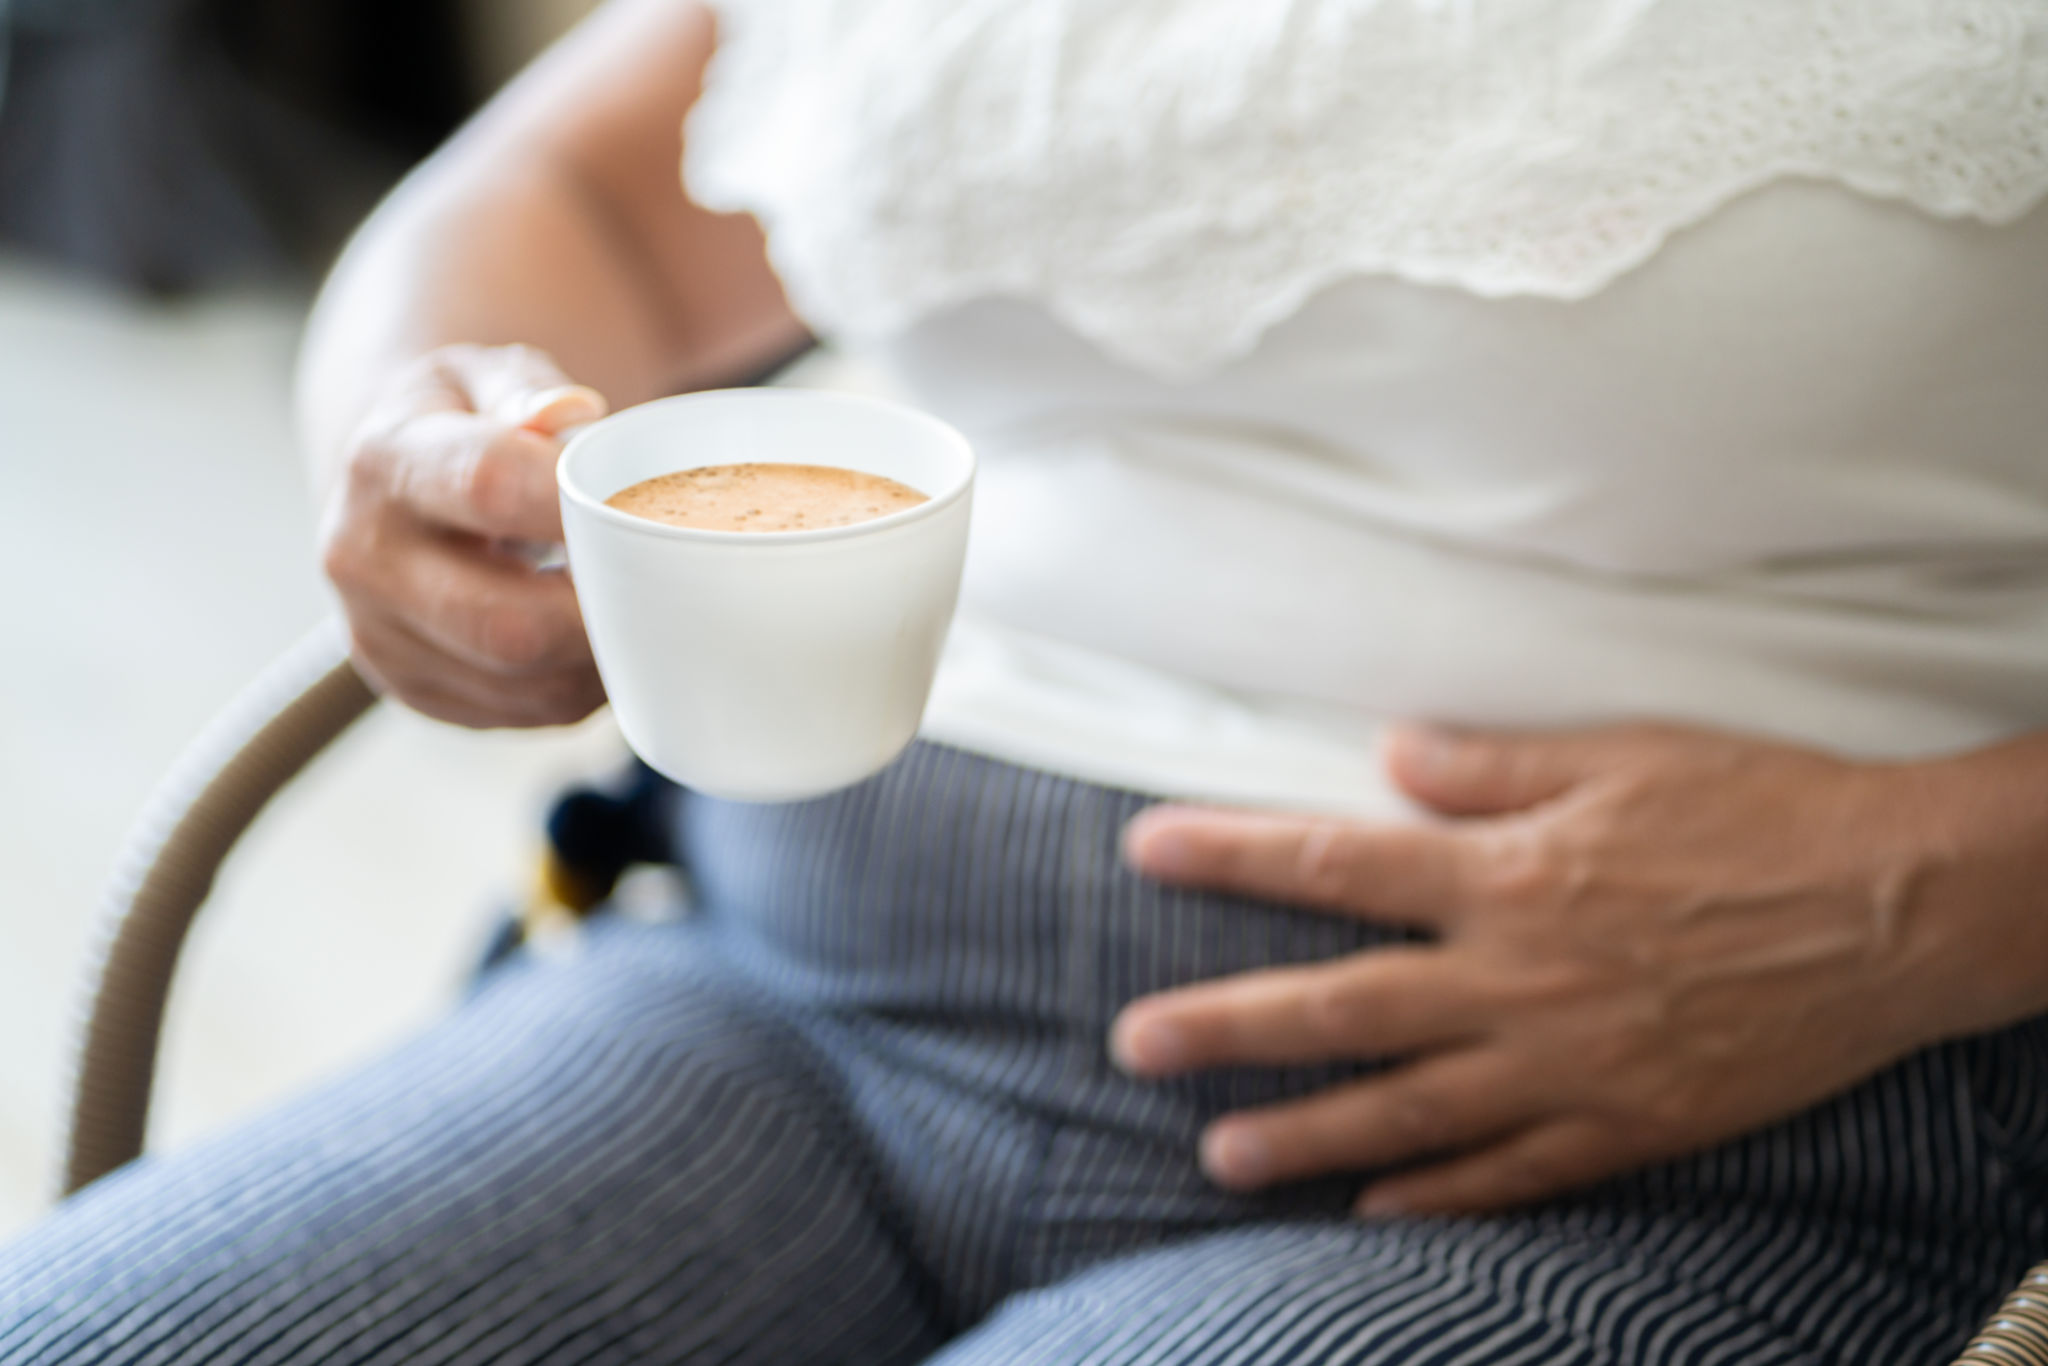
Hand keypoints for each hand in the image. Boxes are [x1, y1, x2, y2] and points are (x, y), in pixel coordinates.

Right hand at [321, 344, 609, 727]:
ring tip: (643, 610)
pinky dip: (585, 684)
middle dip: (603, 611)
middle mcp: (364, 557)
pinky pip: (527, 711)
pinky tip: (604, 641)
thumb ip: (529, 390)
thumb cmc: (461, 422)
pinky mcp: (413, 690)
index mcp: (384, 461)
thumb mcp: (484, 377)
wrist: (388, 485)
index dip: (579, 508)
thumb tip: (574, 414)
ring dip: (603, 656)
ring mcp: (380, 637)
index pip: (490, 487)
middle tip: (671, 587)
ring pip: (525, 680)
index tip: (647, 513)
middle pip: (506, 620)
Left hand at [1110, 723, 2000, 1214]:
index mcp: (1506, 875)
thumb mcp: (1625, 755)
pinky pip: (1513, 1175)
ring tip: (1221, 1156)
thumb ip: (1494, 764)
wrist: (1898, 911)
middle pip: (1339, 1007)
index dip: (1229, 855)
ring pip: (1406, 1113)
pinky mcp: (1627, 1125)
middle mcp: (1516, 979)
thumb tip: (1390, 752)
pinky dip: (1439, 1197)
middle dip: (1225, 1027)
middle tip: (1134, 1046)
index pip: (1333, 864)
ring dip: (1305, 1137)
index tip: (1145, 851)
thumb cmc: (1762, 811)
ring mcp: (1567, 1065)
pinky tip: (1374, 1213)